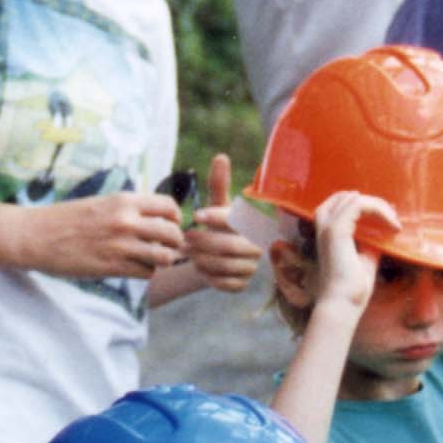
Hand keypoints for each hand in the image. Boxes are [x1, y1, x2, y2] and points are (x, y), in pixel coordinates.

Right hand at [21, 191, 187, 280]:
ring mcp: (120, 245)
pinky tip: (135, 268)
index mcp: (124, 200)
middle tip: (166, 247)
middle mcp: (126, 221)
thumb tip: (156, 217)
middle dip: (174, 242)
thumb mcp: (101, 202)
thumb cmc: (68, 218)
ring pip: (164, 256)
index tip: (169, 225)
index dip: (175, 218)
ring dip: (162, 260)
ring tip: (152, 259)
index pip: (169, 207)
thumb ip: (128, 208)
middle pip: (172, 233)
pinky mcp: (111, 267)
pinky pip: (146, 272)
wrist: (36, 235)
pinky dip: (146, 272)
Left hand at [183, 154, 262, 293]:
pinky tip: (199, 266)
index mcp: (254, 224)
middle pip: (229, 246)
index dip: (215, 218)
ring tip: (188, 252)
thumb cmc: (220, 225)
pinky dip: (207, 275)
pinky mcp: (242, 285)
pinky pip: (223, 283)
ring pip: (224, 266)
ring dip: (201, 259)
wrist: (221, 255)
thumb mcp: (218, 204)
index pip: (237, 221)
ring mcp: (251, 267)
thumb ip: (219, 184)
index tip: (196, 215)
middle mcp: (257, 246)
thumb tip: (220, 157)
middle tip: (185, 238)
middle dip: (203, 242)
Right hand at [311, 190, 397, 312]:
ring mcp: (328, 226)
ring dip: (379, 206)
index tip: (388, 216)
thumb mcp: (366, 256)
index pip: (341, 203)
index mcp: (326, 232)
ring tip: (394, 222)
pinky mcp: (337, 230)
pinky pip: (359, 205)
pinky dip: (379, 210)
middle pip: (346, 197)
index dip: (365, 204)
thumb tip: (384, 229)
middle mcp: (323, 226)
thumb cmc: (353, 286)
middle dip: (373, 202)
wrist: (344, 302)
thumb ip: (371, 240)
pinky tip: (392, 225)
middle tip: (393, 218)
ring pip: (354, 198)